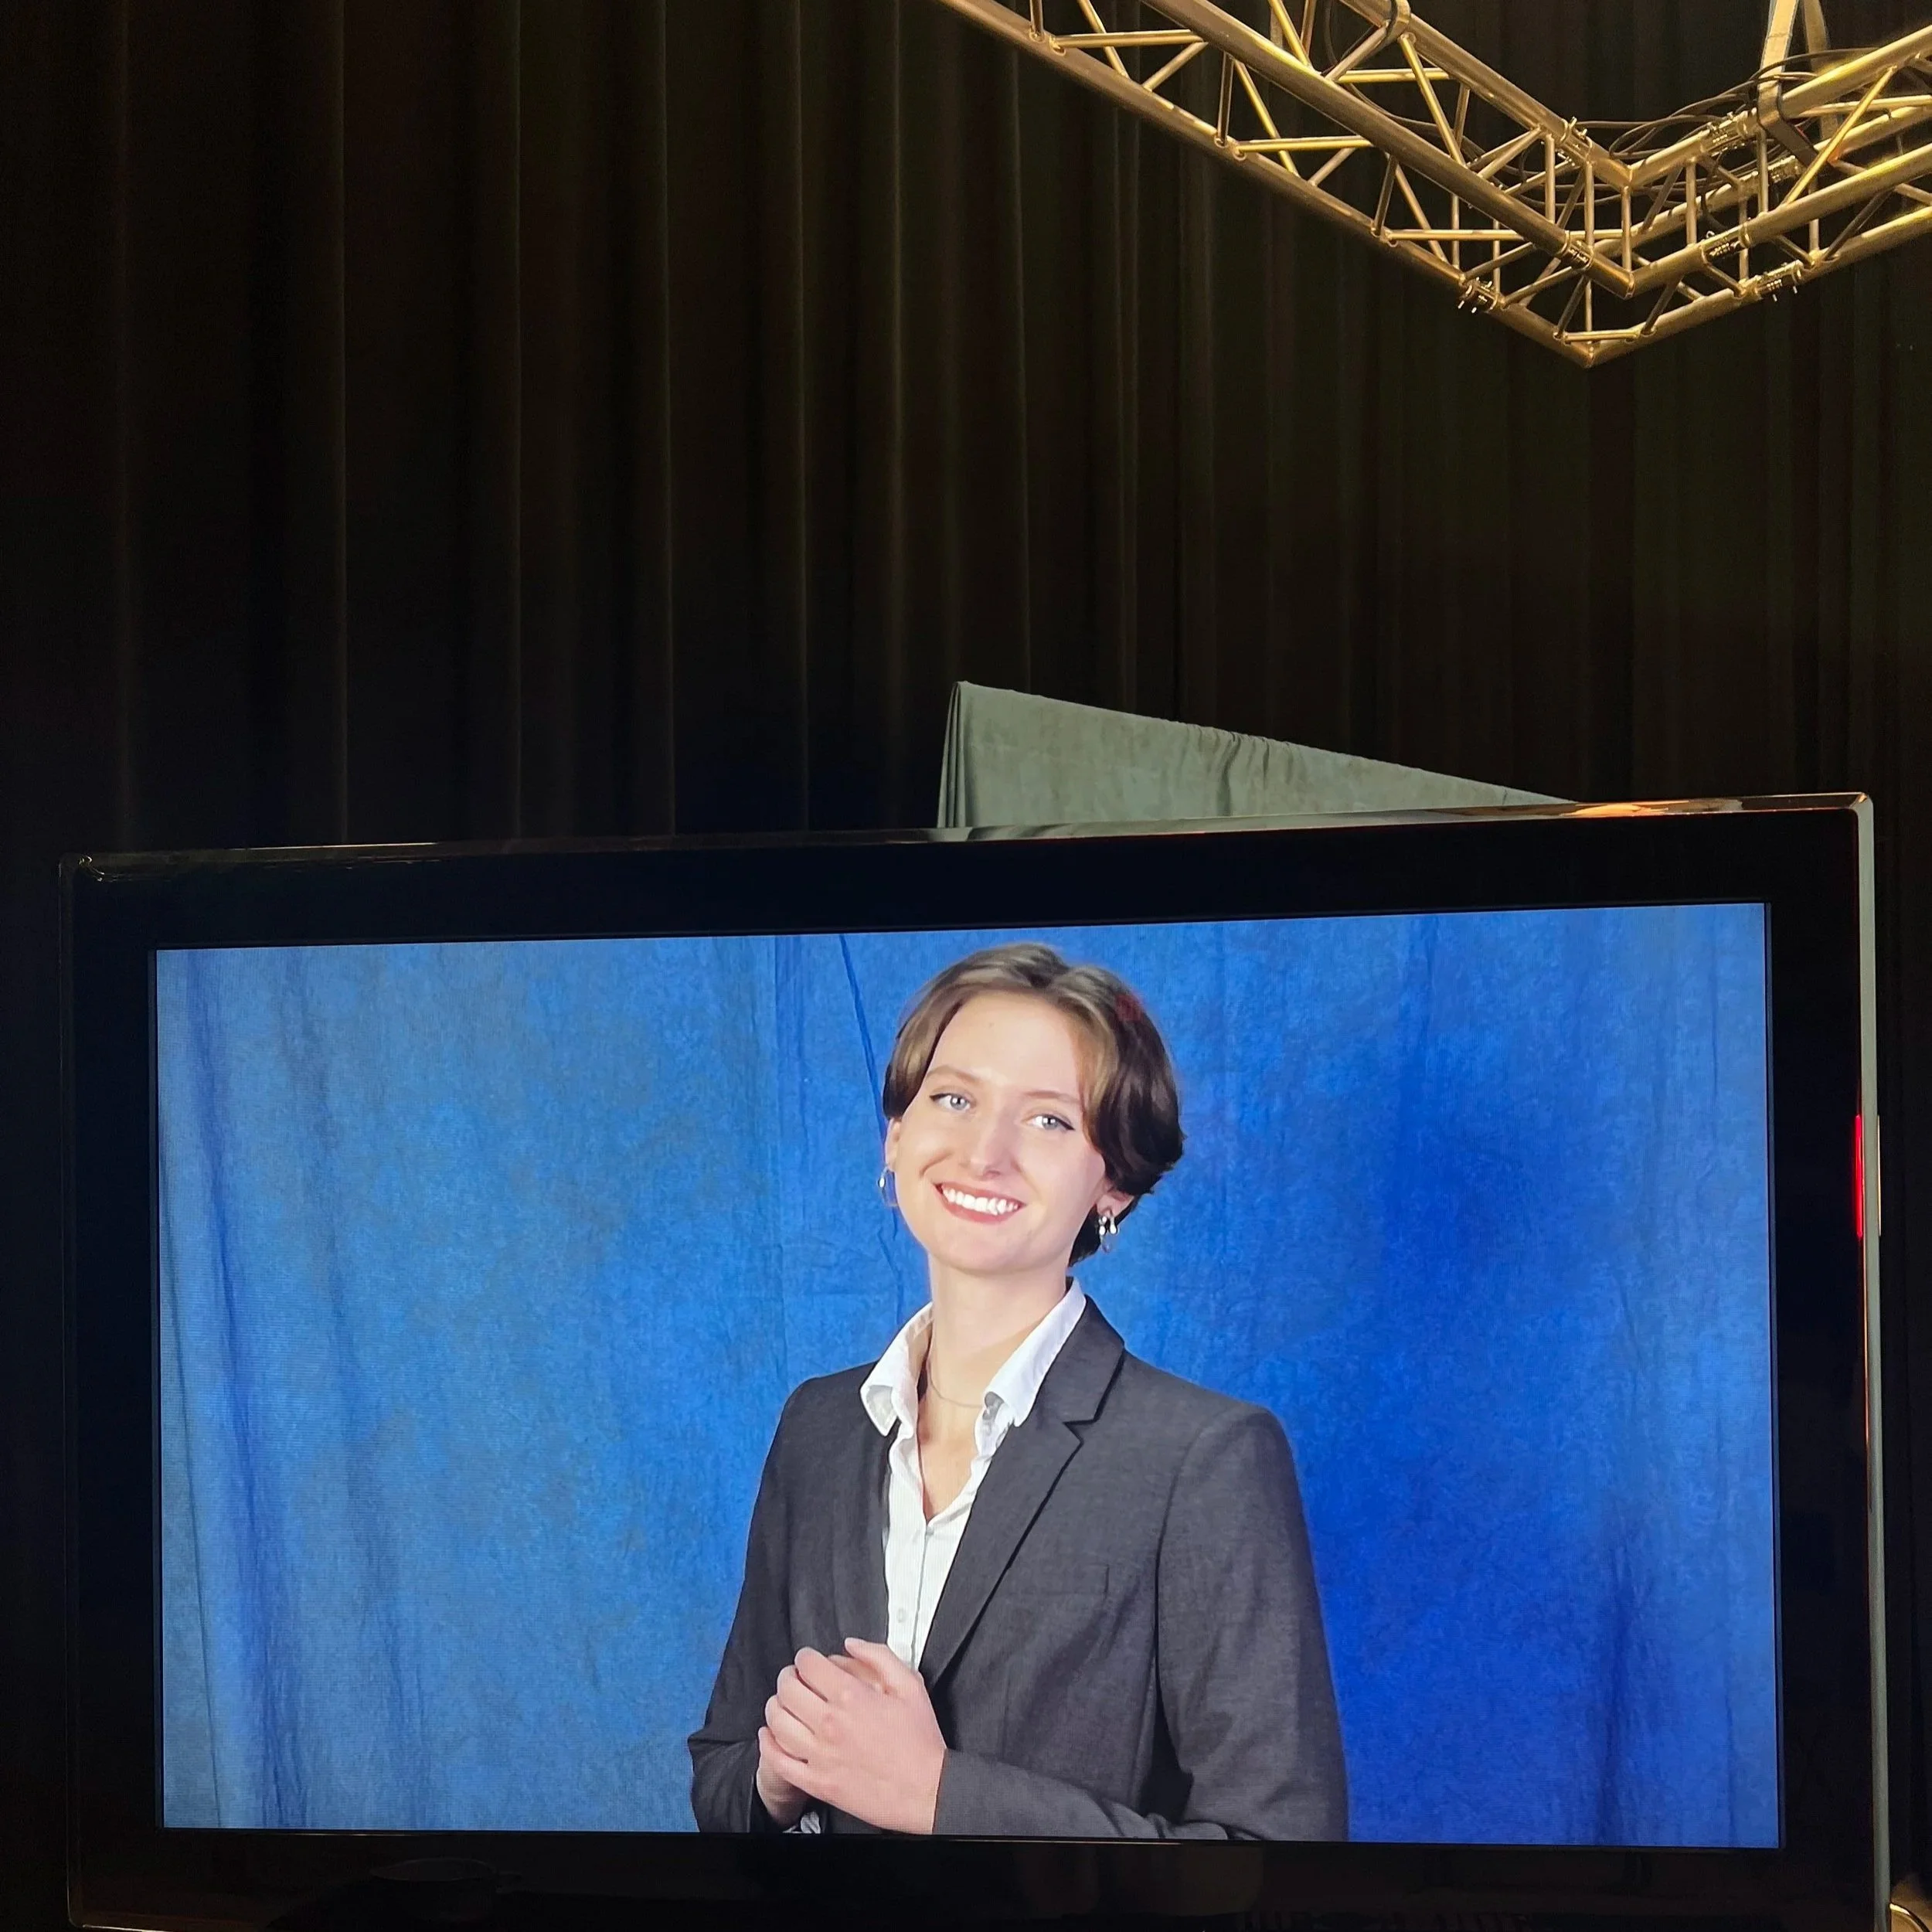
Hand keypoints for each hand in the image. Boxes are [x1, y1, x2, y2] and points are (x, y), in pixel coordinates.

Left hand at [758, 1639, 946, 1834]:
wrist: (926, 1792)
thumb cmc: (920, 1741)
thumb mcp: (910, 1686)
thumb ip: (879, 1656)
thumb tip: (851, 1644)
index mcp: (851, 1697)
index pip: (809, 1665)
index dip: (805, 1657)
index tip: (808, 1660)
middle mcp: (830, 1724)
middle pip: (788, 1690)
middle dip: (788, 1677)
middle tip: (793, 1678)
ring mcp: (821, 1755)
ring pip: (777, 1722)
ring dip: (775, 1706)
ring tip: (782, 1703)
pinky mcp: (818, 1783)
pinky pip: (779, 1762)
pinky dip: (768, 1745)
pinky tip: (770, 1735)